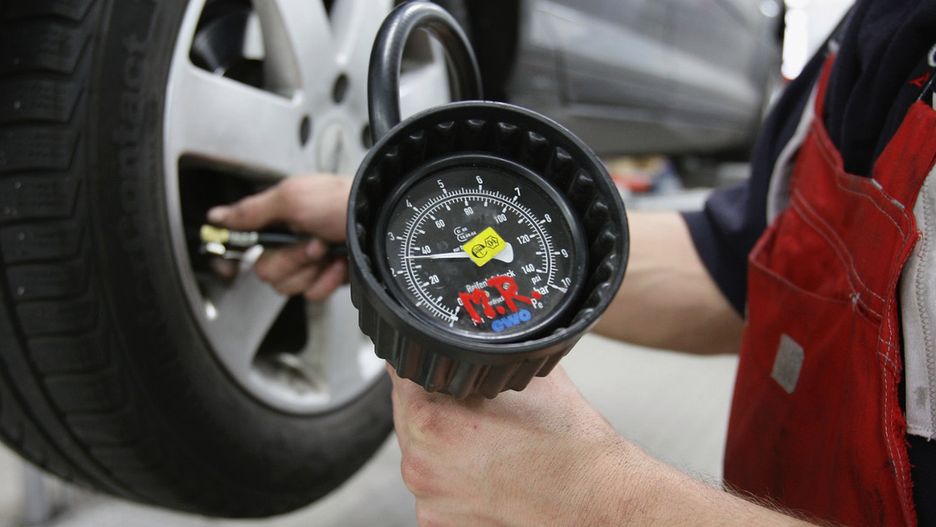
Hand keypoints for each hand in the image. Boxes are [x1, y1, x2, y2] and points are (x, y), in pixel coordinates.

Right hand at [206, 174, 351, 300]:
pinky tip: (339, 263)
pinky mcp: (327, 278)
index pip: (246, 245)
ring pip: (288, 286)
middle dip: (291, 259)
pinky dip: (328, 279)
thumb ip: (252, 211)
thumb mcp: (291, 197)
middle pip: (266, 272)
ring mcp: (309, 263)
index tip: (268, 245)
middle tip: (313, 243)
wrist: (375, 220)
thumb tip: (216, 215)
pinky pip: (312, 294)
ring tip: (328, 250)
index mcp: (277, 221)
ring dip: (311, 269)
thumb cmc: (338, 201)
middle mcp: (289, 243)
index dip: (249, 250)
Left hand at [389, 364, 638, 525]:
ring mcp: (428, 502)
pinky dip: (455, 478)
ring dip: (444, 443)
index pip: (404, 373)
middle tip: (475, 406)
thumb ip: (487, 353)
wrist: (599, 500)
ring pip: (422, 453)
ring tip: (489, 441)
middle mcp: (419, 464)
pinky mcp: (440, 526)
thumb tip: (473, 332)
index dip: (425, 362)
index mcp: (429, 420)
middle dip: (436, 405)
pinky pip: (437, 488)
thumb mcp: (525, 373)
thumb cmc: (570, 447)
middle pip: (409, 415)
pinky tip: (490, 470)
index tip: (441, 363)